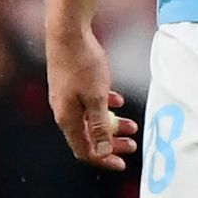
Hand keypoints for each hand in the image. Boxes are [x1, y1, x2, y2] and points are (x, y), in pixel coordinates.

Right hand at [46, 24, 137, 170]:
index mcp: (68, 119)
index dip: (104, 159)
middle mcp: (64, 112)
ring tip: (133, 125)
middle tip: (133, 146)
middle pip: (89, 137)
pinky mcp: (70, 86)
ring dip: (112, 124)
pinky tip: (119, 102)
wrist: (67, 34)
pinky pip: (89, 103)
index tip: (123, 164)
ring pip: (91, 120)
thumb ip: (99, 124)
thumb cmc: (83, 65)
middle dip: (112, 144)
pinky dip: (104, 107)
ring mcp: (66, 99)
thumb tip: (102, 151)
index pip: (85, 150)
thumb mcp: (97, 96)